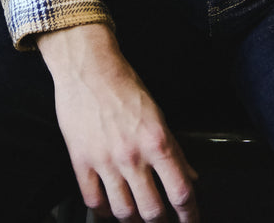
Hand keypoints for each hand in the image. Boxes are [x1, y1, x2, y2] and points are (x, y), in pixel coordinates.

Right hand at [38, 23, 198, 221]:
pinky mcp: (81, 161)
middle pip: (153, 210)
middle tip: (162, 219)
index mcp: (157, 140)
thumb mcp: (157, 113)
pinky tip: (109, 207)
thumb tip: (190, 174)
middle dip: (160, 221)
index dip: (190, 215)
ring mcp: (105, 160)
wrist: (88, 66)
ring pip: (123, 212)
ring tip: (137, 216)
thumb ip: (175, 148)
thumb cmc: (122, 84)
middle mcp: (132, 154)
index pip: (181, 191)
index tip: (191, 221)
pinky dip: (103, 211)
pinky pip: (93, 201)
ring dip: (133, 220)